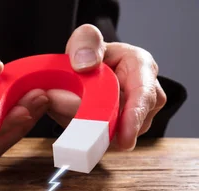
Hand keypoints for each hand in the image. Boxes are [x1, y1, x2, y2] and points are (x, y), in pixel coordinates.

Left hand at [47, 24, 166, 150]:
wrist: (84, 70)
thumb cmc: (92, 53)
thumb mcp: (86, 38)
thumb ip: (86, 42)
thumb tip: (86, 64)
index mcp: (142, 69)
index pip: (144, 96)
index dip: (134, 118)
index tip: (124, 139)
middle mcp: (144, 96)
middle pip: (122, 119)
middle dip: (90, 119)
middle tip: (59, 107)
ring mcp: (132, 118)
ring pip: (106, 133)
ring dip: (78, 123)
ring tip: (59, 102)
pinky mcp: (115, 133)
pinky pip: (95, 138)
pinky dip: (76, 128)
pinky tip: (64, 113)